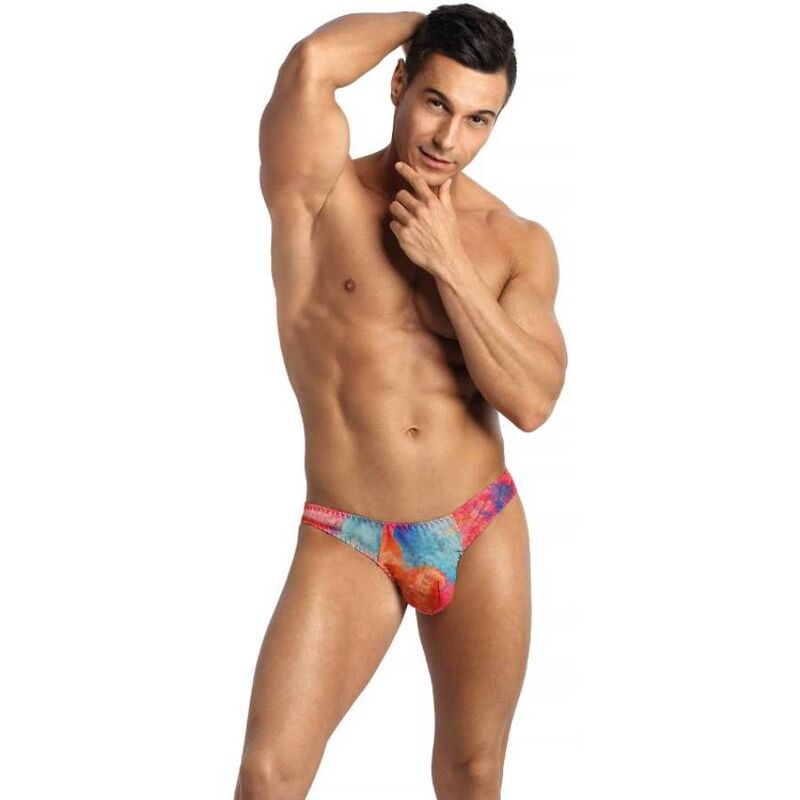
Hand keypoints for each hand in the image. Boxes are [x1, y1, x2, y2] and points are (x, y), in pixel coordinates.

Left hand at [388, 161, 465, 277]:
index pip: (417, 181)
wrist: (446, 260)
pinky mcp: (403, 236)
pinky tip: (407, 234)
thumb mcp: (450, 215)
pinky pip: (393, 225)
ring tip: (407, 221)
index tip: (398, 165)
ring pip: (394, 208)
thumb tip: (446, 181)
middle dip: (403, 201)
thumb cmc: (449, 237)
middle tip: (409, 211)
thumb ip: (444, 196)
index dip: (406, 170)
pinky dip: (397, 228)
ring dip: (398, 213)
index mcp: (433, 203)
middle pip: (400, 195)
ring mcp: (411, 223)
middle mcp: (421, 211)